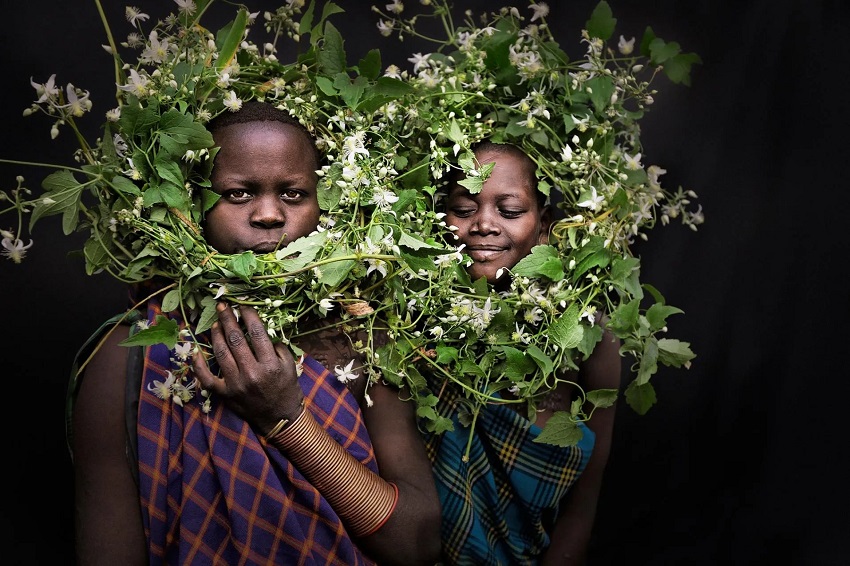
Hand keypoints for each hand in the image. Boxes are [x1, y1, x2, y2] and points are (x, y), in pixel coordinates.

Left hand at [192, 302, 303, 434]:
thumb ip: (277, 346)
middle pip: (235, 339)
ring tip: (215, 324)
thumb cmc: (286, 388)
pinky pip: (207, 378)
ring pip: (220, 353)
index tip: (242, 306)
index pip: (256, 332)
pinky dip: (199, 365)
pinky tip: (197, 352)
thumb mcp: (290, 365)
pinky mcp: (225, 394)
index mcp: (270, 364)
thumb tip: (260, 329)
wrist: (280, 418)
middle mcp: (252, 373)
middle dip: (228, 319)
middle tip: (222, 307)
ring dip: (216, 335)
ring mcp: (236, 384)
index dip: (248, 316)